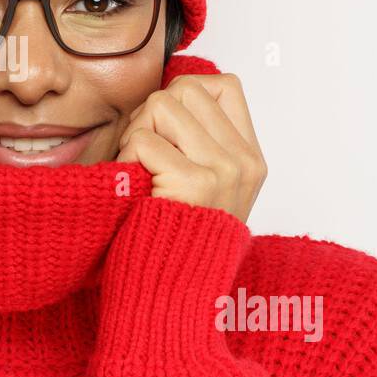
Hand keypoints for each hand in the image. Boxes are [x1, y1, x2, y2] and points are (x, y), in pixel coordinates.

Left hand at [115, 73, 266, 224]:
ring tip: (139, 168)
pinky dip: (126, 158)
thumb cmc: (174, 237)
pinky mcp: (193, 183)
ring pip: (163, 104)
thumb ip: (202, 144)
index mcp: (250, 159)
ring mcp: (223, 171)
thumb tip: (172, 94)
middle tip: (144, 152)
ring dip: (137, 132)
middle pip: (187, 88)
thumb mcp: (209, 189)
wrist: (170, 291)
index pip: (226, 86)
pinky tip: (134, 187)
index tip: (168, 129)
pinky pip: (143, 139)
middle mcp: (243, 162)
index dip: (186, 95)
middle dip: (153, 112)